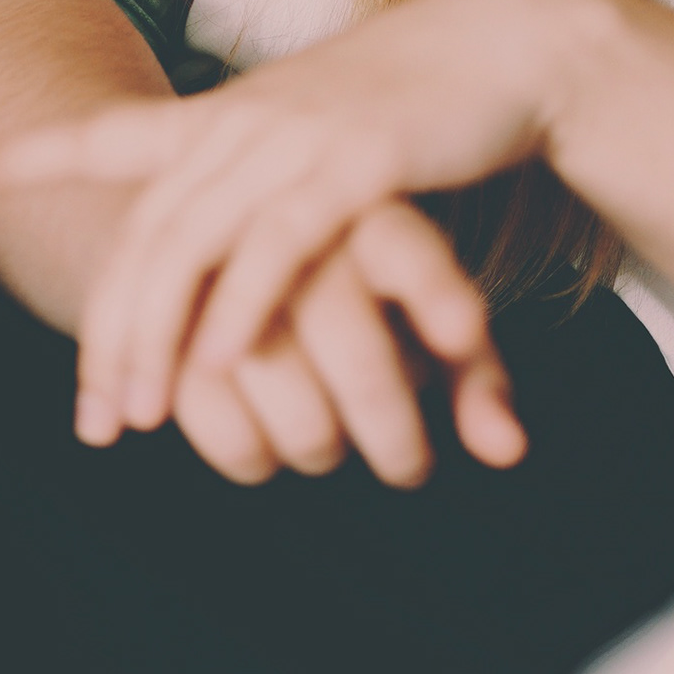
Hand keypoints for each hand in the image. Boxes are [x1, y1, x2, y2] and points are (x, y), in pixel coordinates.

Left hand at [0, 0, 584, 479]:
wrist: (501, 47)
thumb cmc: (406, 110)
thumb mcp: (308, 145)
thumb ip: (252, 191)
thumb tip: (212, 262)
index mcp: (220, 115)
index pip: (96, 139)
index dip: (9, 162)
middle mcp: (240, 120)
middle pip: (143, 234)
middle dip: (109, 332)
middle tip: (94, 418)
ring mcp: (293, 135)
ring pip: (192, 245)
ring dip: (157, 340)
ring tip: (141, 416)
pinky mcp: (356, 160)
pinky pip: (277, 246)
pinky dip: (241, 311)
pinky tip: (222, 369)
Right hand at [161, 202, 524, 487]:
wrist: (243, 220)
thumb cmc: (366, 289)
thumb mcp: (426, 311)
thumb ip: (474, 376)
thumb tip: (510, 454)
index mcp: (367, 208)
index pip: (410, 253)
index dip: (440, 297)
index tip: (466, 343)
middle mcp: (296, 224)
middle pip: (345, 329)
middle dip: (385, 420)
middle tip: (407, 466)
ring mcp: (222, 264)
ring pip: (266, 370)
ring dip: (306, 439)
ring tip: (328, 453)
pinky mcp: (164, 309)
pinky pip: (197, 394)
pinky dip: (235, 446)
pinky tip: (262, 457)